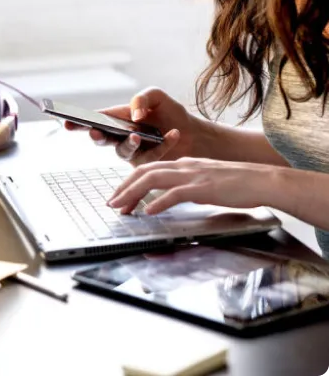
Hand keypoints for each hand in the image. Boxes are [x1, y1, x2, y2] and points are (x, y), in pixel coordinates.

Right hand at [64, 87, 204, 165]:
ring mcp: (132, 152)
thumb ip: (142, 99)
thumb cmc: (169, 113)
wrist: (193, 133)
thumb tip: (134, 115)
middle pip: (101, 139)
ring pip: (122, 152)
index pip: (94, 120)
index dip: (78, 122)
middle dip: (96, 136)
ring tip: (138, 135)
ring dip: (128, 143)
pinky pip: (150, 158)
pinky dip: (163, 145)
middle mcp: (119, 137)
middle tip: (95, 133)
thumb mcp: (156, 96)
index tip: (66, 122)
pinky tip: (174, 134)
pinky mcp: (147, 164)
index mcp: (116, 119)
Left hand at [107, 157, 276, 214]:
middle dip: (123, 187)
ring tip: (121, 208)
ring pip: (152, 179)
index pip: (148, 168)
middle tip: (111, 203)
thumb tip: (168, 198)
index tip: (118, 195)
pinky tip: (147, 212)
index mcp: (183, 164)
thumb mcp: (205, 180)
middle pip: (144, 172)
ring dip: (133, 194)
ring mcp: (192, 175)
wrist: (263, 180)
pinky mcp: (202, 187)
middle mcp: (183, 166)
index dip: (129, 181)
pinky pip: (174, 194)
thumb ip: (186, 185)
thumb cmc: (237, 184)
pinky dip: (158, 202)